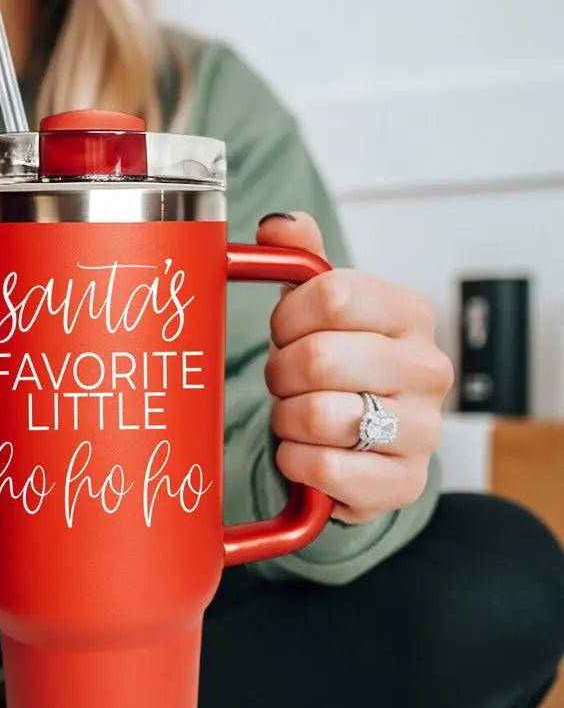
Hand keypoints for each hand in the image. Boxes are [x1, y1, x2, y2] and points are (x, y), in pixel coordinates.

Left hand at [259, 212, 452, 523]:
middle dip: (280, 373)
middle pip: (319, 358)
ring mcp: (422, 429)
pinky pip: (325, 467)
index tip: (284, 332)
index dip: (287, 316)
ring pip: (318, 415)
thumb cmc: (334, 368)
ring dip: (285, 419)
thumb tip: (279, 225)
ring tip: (295, 417)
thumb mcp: (317, 308)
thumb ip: (300, 258)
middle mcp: (428, 368)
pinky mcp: (403, 482)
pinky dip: (295, 461)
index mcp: (409, 314)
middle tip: (285, 381)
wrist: (357, 445)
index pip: (333, 294)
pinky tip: (303, 453)